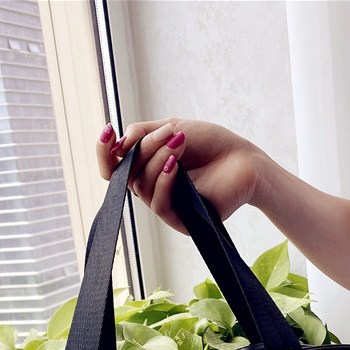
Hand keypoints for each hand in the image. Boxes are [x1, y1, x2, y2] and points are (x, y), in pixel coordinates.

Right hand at [96, 119, 262, 233]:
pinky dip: (164, 182)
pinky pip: (159, 205)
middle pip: (127, 174)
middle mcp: (153, 189)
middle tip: (169, 134)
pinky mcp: (181, 221)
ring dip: (157, 161)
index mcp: (148, 169)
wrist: (245, 161)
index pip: (114, 167)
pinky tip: (175, 166)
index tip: (107, 133)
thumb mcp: (172, 128)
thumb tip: (117, 145)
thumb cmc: (212, 144)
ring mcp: (167, 206)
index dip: (105, 153)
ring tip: (179, 143)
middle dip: (144, 150)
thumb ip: (142, 133)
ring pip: (142, 187)